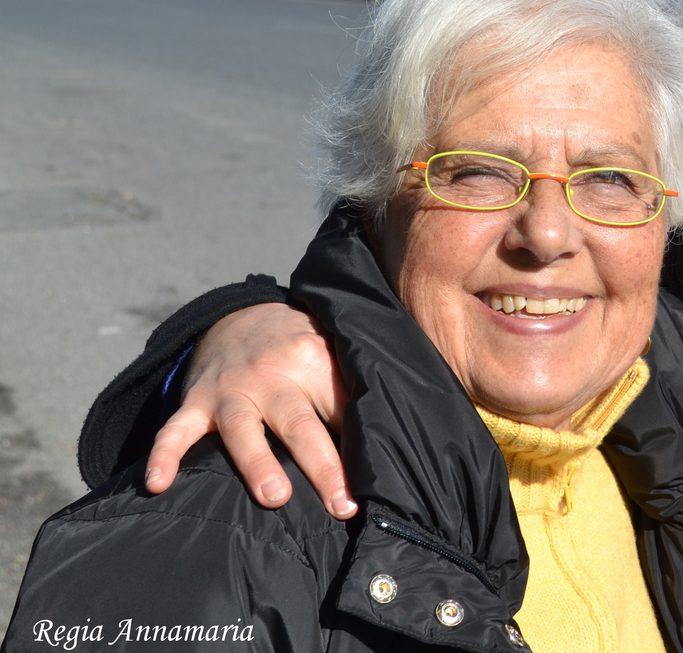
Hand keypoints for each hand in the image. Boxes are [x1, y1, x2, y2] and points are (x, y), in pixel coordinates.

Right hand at [144, 303, 355, 518]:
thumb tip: (386, 446)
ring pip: (242, 427)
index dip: (360, 448)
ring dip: (257, 463)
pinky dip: (163, 455)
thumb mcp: (332, 356)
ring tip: (275, 498)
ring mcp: (230, 388)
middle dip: (321, 465)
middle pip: (299, 422)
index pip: (342, 408)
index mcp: (314, 360)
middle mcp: (271, 373)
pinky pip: (174, 429)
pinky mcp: (195, 400)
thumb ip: (351, 394)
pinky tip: (157, 484)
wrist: (243, 316)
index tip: (376, 486)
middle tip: (341, 505)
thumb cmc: (301, 349)